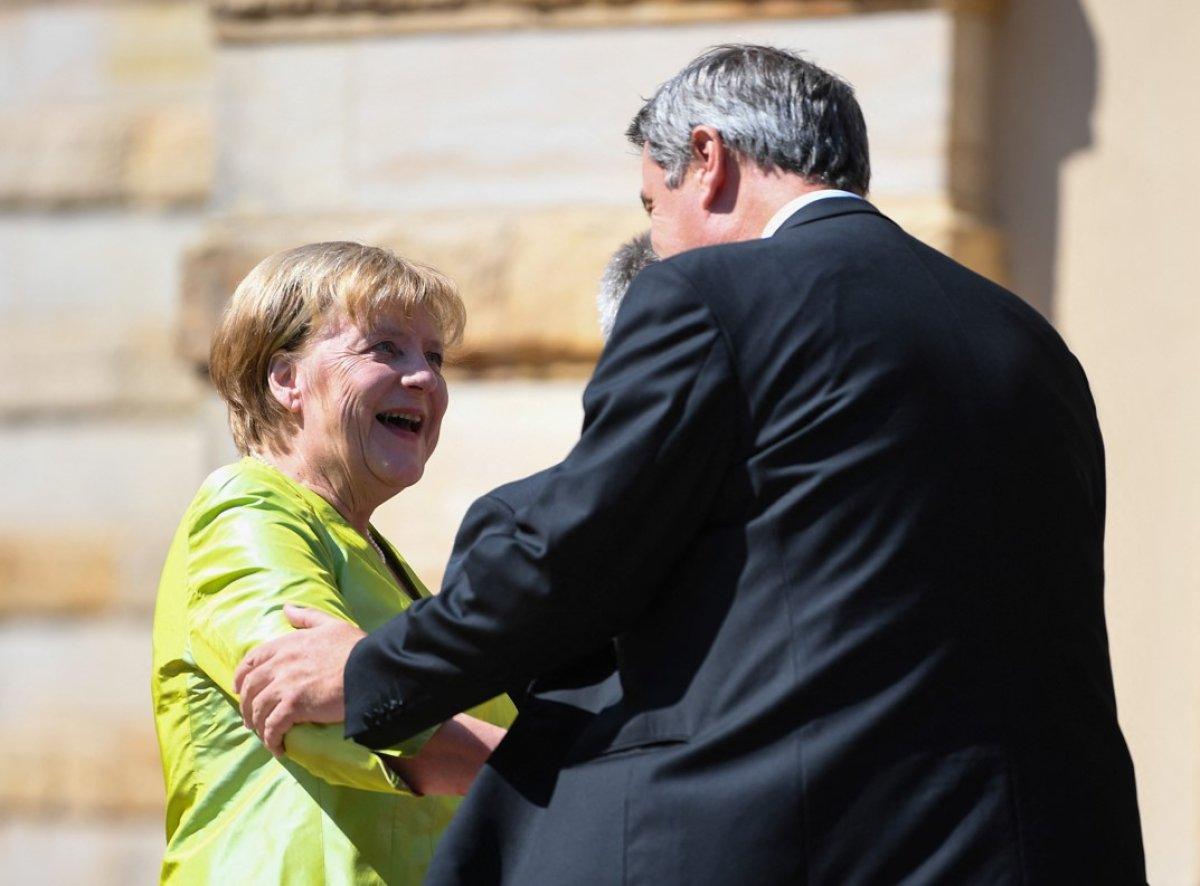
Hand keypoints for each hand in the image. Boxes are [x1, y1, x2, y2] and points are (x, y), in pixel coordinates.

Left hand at [234, 605, 366, 755]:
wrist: (370, 669)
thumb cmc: (355, 648)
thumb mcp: (330, 625)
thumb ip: (306, 617)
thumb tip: (286, 609)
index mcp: (287, 644)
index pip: (252, 660)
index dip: (241, 676)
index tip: (239, 689)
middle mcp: (280, 663)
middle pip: (249, 688)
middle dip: (246, 706)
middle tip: (250, 719)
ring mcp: (285, 685)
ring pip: (257, 710)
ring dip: (257, 726)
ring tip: (264, 736)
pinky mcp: (294, 706)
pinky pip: (273, 727)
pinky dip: (271, 740)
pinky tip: (278, 749)